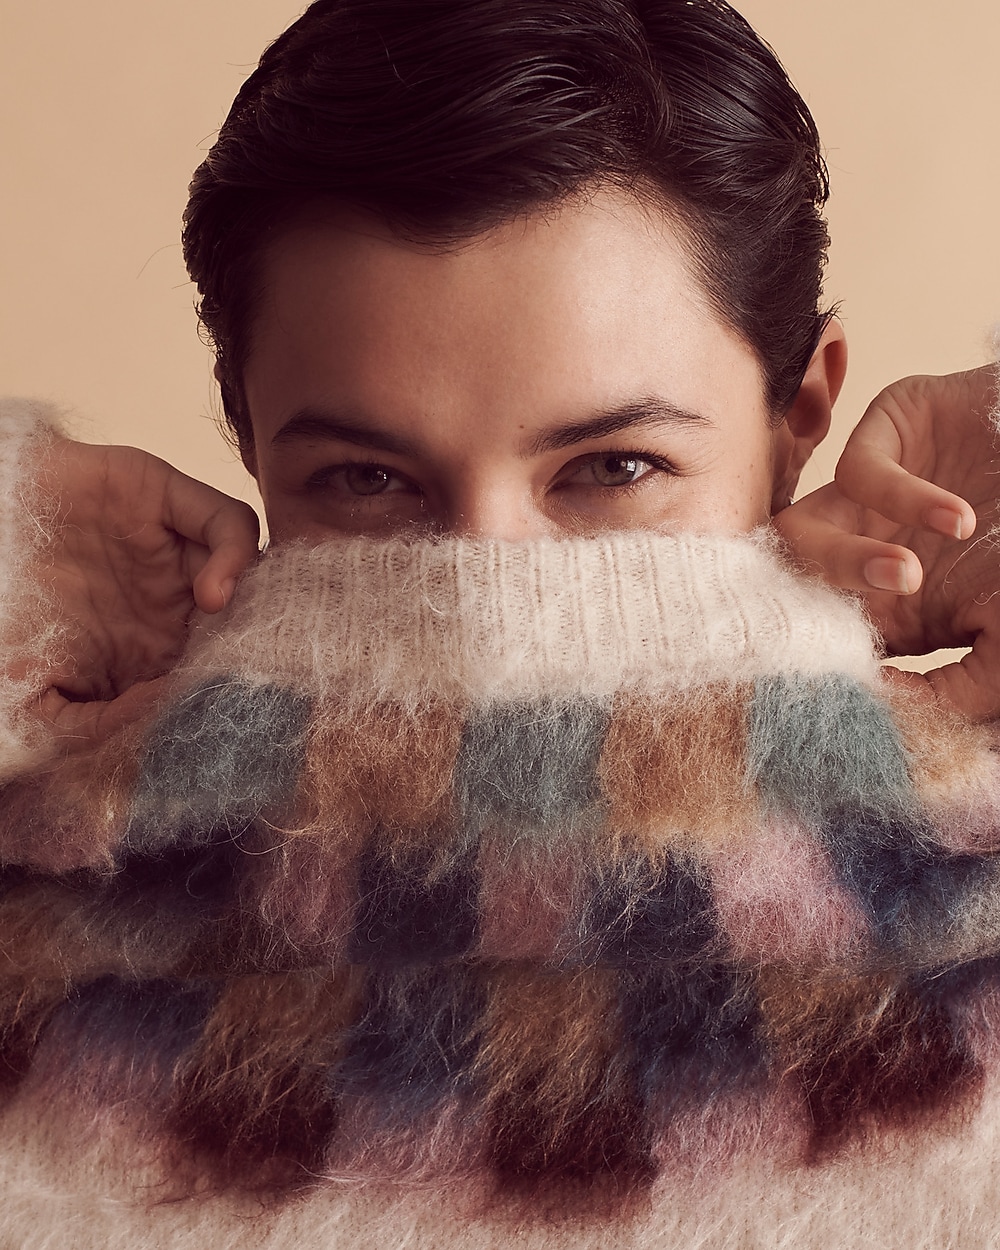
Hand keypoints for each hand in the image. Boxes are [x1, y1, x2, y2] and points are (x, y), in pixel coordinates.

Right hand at [34, 437, 259, 740]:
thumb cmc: (0, 617)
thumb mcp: (29, 689)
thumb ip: (80, 723)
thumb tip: (145, 722)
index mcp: (151, 647)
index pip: (213, 668)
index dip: (223, 690)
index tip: (221, 714)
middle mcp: (174, 600)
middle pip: (242, 621)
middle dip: (250, 649)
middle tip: (245, 678)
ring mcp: (174, 550)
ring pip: (247, 572)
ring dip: (252, 605)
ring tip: (221, 632)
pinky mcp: (166, 497)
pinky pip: (226, 520)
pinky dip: (236, 553)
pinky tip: (215, 594)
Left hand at [774, 365, 999, 719]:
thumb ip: (957, 690)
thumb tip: (891, 704)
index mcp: (883, 605)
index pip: (816, 636)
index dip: (823, 660)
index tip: (851, 683)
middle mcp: (862, 551)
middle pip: (792, 586)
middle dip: (814, 612)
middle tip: (854, 633)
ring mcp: (868, 498)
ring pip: (804, 530)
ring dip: (845, 559)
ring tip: (907, 574)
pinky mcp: (886, 437)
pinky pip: (858, 470)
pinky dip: (903, 498)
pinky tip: (959, 519)